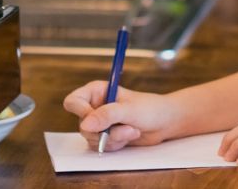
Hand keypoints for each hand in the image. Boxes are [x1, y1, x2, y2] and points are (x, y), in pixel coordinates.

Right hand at [63, 80, 178, 151]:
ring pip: (92, 139)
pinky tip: (130, 136)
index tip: (95, 121)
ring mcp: (99, 123)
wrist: (164, 122)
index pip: (73, 102)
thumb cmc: (149, 108)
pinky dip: (116, 144)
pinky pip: (101, 146)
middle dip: (105, 131)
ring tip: (132, 130)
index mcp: (96, 92)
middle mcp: (94, 107)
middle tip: (126, 128)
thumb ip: (107, 115)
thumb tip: (85, 124)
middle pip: (83, 125)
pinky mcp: (105, 136)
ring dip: (114, 138)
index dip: (81, 112)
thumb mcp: (128, 110)